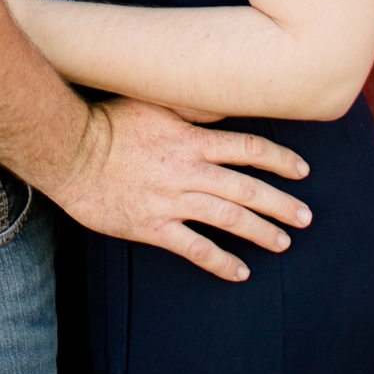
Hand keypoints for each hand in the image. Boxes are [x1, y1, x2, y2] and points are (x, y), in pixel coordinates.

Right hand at [47, 96, 313, 282]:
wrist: (67, 151)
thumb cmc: (105, 122)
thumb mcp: (150, 102)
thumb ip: (189, 105)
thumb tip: (222, 101)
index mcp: (190, 140)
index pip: (248, 150)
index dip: (279, 161)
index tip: (301, 170)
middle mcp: (188, 171)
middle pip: (247, 190)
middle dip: (281, 204)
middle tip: (306, 216)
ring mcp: (171, 201)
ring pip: (229, 220)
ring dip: (261, 232)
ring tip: (283, 242)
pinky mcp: (152, 226)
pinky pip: (195, 249)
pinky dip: (221, 262)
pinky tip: (240, 271)